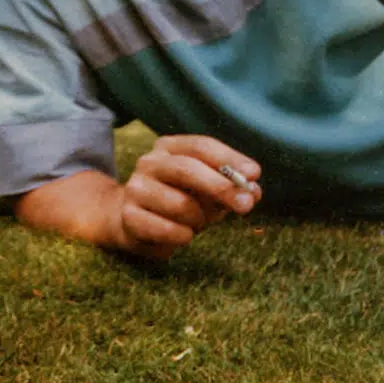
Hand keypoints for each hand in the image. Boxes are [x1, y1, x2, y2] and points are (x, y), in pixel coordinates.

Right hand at [115, 135, 261, 259]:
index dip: (229, 159)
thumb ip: (230, 187)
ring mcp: (136, 188)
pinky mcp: (129, 216)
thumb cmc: (178, 201)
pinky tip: (180, 234)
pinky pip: (169, 230)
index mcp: (168, 148)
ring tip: (195, 222)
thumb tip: (253, 192)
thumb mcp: (207, 190)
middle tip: (246, 206)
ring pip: (181, 205)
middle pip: (187, 169)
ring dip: (199, 220)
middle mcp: (149, 163)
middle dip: (221, 187)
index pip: (201, 146)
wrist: (133, 222)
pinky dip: (184, 236)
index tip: (254, 174)